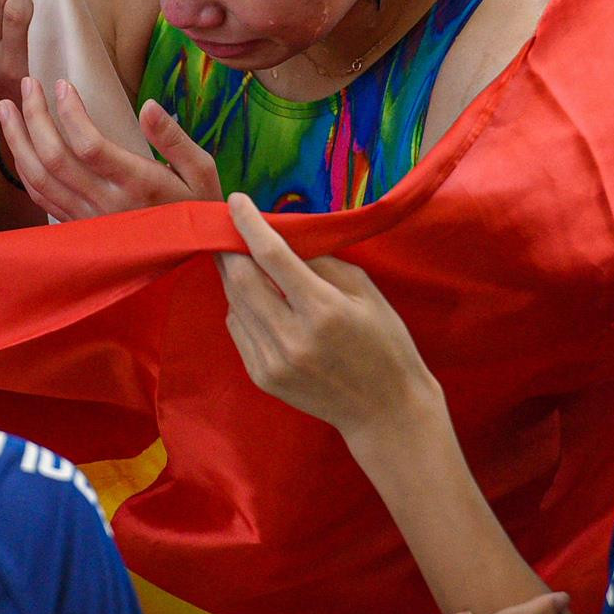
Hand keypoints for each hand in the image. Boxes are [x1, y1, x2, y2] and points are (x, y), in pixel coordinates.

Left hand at [0, 81, 220, 218]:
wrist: (189, 262)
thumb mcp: (202, 173)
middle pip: (54, 158)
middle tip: (26, 84)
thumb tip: (149, 105)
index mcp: (138, 185)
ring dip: (18, 141)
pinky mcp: (79, 228)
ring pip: (39, 179)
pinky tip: (19, 146)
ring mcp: (88, 220)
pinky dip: (24, 169)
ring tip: (5, 107)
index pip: (90, 146)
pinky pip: (42, 199)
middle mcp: (107, 204)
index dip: (70, 113)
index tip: (61, 84)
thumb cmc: (197, 210)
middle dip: (34, 117)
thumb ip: (175, 139)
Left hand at [217, 193, 442, 441]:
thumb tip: (280, 236)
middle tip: (228, 228)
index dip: (249, 224)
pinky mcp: (262, 377)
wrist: (385, 412)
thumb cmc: (385, 343)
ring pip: (234, 303)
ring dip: (232, 275)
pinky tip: (255, 297)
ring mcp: (273, 362)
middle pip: (241, 279)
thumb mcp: (364, 291)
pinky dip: (239, 306)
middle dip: (229, 248)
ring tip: (240, 258)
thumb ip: (320, 262)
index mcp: (323, 310)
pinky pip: (238, 328)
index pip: (272, 256)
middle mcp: (292, 337)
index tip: (235, 201)